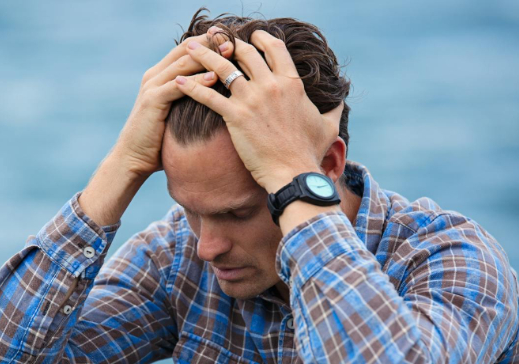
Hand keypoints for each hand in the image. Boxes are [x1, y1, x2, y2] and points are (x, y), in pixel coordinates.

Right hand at [111, 29, 234, 176]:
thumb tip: (218, 95)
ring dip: (208, 58)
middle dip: (211, 43)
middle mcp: (154, 75)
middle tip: (234, 41)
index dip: (210, 41)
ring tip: (230, 54)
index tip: (233, 40)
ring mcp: (151, 86)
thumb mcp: (176, 113)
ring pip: (183, 62)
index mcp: (160, 74)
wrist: (133, 158)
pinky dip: (197, 80)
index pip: (188, 48)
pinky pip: (178, 86)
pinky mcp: (152, 100)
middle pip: (186, 48)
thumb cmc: (158, 140)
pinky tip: (214, 78)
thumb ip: (190, 98)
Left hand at [174, 30, 343, 191]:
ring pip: (222, 68)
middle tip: (213, 35)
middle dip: (227, 41)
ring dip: (203, 55)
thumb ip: (333, 108)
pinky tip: (177, 82)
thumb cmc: (309, 152)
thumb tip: (341, 100)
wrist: (293, 172)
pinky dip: (190, 87)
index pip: (274, 48)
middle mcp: (271, 85)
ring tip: (188, 48)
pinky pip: (208, 96)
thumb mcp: (327, 125)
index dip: (259, 38)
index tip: (248, 35)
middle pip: (245, 53)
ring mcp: (252, 99)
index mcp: (292, 83)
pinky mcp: (235, 116)